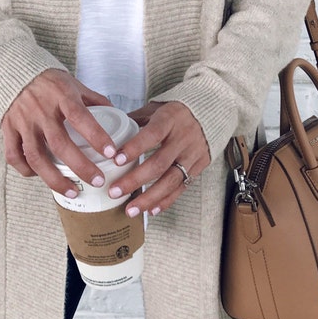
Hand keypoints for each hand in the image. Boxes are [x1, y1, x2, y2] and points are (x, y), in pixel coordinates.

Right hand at [1, 69, 116, 196]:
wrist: (14, 70)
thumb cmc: (49, 81)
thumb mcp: (74, 84)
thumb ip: (94, 100)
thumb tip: (119, 115)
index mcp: (61, 96)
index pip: (80, 117)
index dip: (96, 136)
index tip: (112, 153)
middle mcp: (41, 110)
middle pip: (60, 144)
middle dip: (81, 166)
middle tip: (98, 180)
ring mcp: (23, 122)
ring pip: (37, 157)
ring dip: (55, 178)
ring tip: (72, 191)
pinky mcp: (8, 129)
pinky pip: (14, 156)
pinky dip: (26, 170)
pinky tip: (40, 177)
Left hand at [109, 101, 210, 216]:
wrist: (210, 111)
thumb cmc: (175, 111)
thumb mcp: (156, 108)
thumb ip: (134, 119)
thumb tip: (107, 131)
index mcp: (170, 119)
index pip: (152, 135)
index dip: (135, 148)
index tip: (116, 160)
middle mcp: (183, 138)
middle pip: (159, 163)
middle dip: (135, 180)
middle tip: (114, 191)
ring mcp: (193, 154)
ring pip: (170, 180)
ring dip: (149, 198)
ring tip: (130, 209)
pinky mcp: (200, 166)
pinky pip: (182, 187)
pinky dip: (166, 201)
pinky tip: (150, 210)